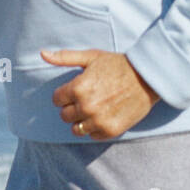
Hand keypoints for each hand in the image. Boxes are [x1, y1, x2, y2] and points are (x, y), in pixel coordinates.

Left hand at [42, 48, 161, 140]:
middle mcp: (86, 106)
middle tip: (87, 98)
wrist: (147, 77)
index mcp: (78, 88)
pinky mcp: (110, 130)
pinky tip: (104, 115)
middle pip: (65, 115)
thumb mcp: (90, 56)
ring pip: (76, 129)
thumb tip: (42, 53)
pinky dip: (95, 128)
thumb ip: (64, 57)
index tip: (77, 89)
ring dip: (82, 120)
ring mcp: (98, 120)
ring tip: (94, 109)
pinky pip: (92, 136)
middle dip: (72, 107)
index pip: (56, 99)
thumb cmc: (117, 64)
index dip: (65, 94)